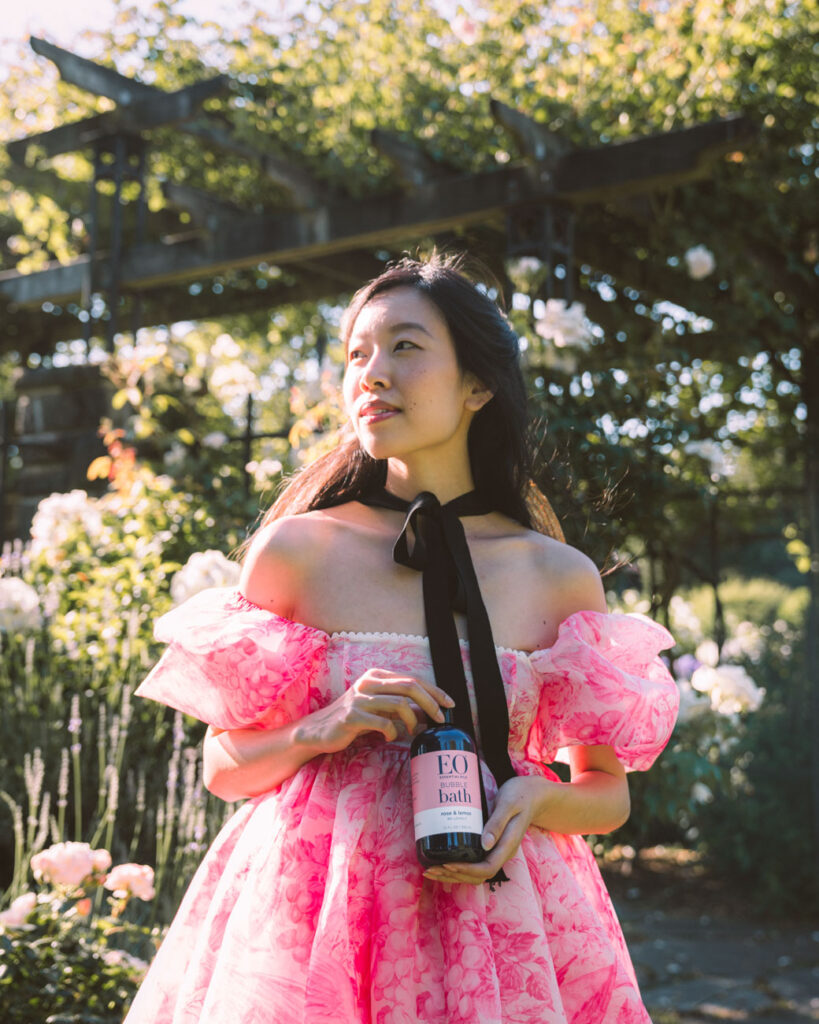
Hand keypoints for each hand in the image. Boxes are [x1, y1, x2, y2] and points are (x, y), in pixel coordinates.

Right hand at [295, 668, 453, 754]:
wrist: (319, 731)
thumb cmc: (353, 719)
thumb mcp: (379, 708)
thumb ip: (400, 707)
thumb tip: (430, 713)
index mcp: (376, 676)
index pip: (413, 679)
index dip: (434, 691)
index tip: (449, 704)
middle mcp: (369, 682)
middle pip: (410, 686)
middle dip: (431, 703)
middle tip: (441, 719)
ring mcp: (360, 698)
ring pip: (400, 703)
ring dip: (413, 720)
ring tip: (413, 731)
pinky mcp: (352, 716)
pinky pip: (383, 723)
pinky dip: (393, 732)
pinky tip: (390, 737)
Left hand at [423, 775, 553, 885]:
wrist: (534, 794)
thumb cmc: (521, 795)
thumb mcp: (509, 804)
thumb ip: (497, 823)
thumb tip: (485, 845)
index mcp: (508, 846)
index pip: (486, 868)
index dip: (465, 870)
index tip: (446, 864)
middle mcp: (502, 853)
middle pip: (478, 876)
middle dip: (453, 876)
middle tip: (429, 870)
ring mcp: (497, 850)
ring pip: (475, 873)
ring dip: (453, 875)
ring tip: (431, 870)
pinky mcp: (491, 845)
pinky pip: (475, 863)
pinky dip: (458, 866)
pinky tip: (443, 860)